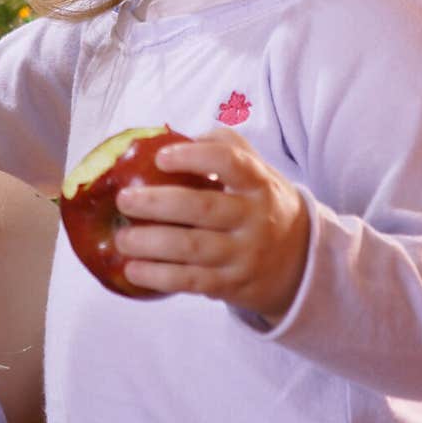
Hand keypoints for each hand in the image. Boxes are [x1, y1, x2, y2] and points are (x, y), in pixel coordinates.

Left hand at [114, 128, 309, 321]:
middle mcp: (254, 218)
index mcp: (258, 183)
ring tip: (122, 238)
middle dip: (157, 203)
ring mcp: (244, 254)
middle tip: (124, 200)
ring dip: (151, 244)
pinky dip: (159, 276)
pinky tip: (133, 269)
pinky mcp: (231, 285)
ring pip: (193, 248)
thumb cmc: (262, 204)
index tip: (161, 157)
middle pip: (203, 208)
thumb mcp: (258, 171)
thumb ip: (223, 147)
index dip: (194, 157)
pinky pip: (191, 281)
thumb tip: (172, 137)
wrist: (300, 262)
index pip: (230, 162)